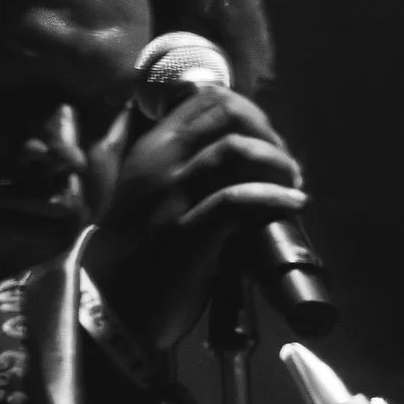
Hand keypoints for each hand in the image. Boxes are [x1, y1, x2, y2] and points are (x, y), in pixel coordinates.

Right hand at [84, 87, 307, 350]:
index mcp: (151, 149)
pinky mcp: (187, 231)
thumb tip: (229, 155)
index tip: (266, 141)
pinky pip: (238, 199)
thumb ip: (174, 167)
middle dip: (267, 132)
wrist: (109, 304)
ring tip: (293, 183)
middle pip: (226, 112)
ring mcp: (172, 195)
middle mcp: (160, 162)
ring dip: (277, 162)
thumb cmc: (132, 252)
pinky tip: (292, 204)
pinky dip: (273, 198)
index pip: (206, 99)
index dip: (249, 112)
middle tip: (284, 163)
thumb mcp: (145, 194)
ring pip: (235, 149)